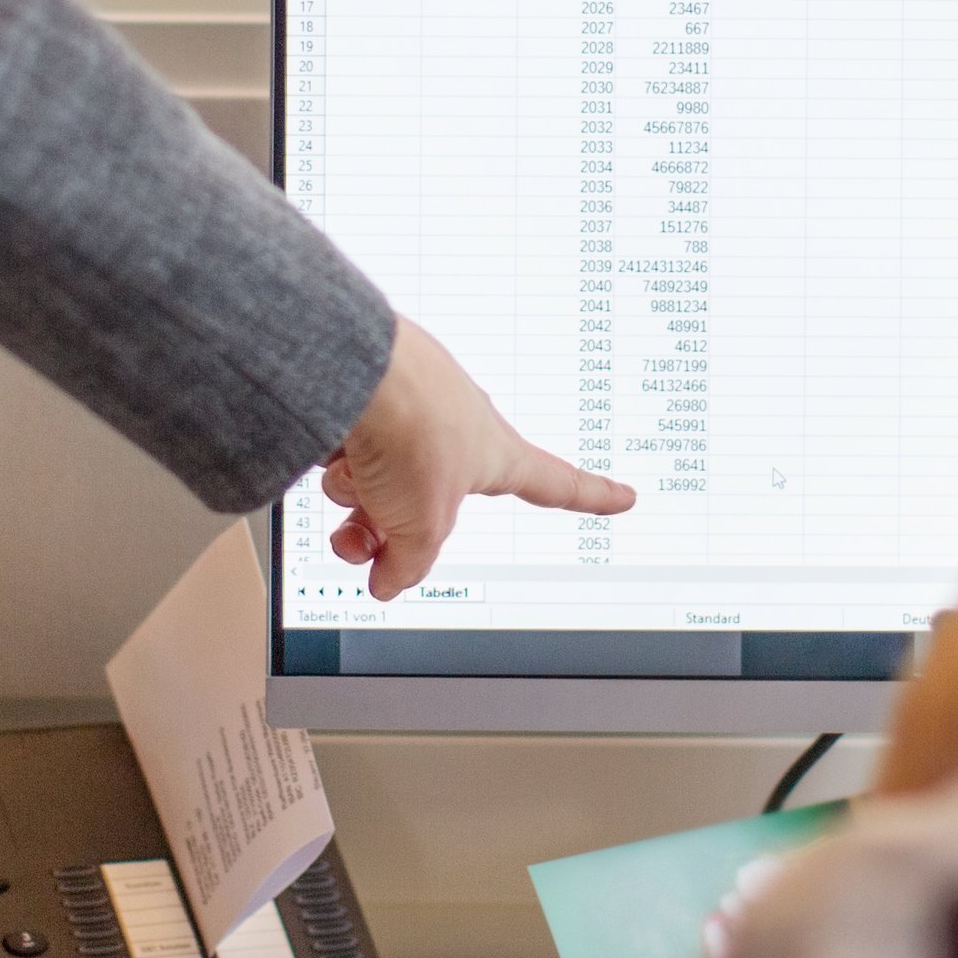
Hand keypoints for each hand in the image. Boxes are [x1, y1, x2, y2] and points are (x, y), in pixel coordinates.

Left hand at [322, 318, 638, 598]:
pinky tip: (332, 459)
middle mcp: (459, 434)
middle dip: (394, 532)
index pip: (557, 485)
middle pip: (432, 508)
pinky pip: (355, 460)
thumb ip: (412, 566)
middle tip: (368, 545)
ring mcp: (414, 418)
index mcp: (499, 456)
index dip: (593, 497)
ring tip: (350, 489)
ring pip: (385, 490)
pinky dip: (339, 470)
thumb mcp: (423, 527)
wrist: (356, 374)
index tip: (625, 497)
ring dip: (359, 506)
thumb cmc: (413, 430)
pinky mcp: (371, 405)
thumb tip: (388, 582)